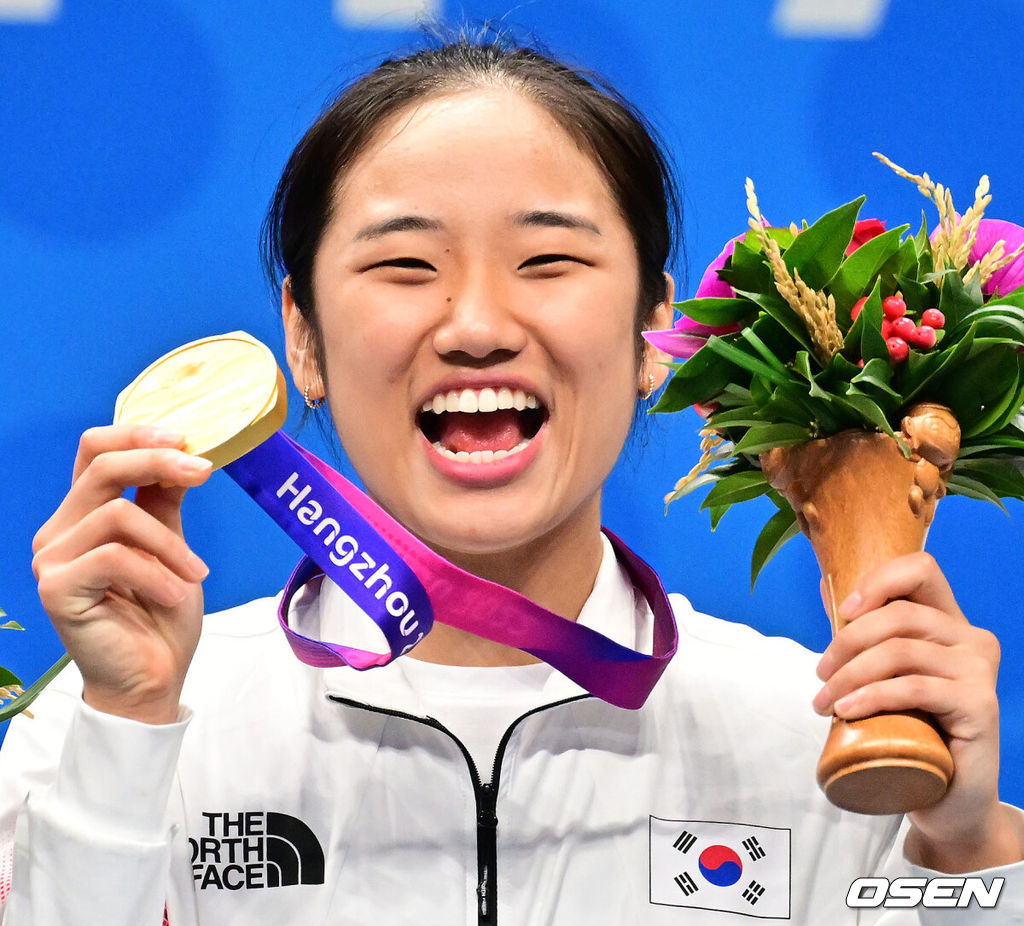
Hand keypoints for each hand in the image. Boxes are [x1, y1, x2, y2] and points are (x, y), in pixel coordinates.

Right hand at [32, 425, 212, 724]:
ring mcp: (53, 560)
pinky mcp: (56, 589)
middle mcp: (60, 531)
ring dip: (170, 545)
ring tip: (196, 575)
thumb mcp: (172, 546)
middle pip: (101, 467)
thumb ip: (165, 501)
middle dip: (158, 462)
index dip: (137, 434)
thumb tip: (184, 454)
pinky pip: (113, 558)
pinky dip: (155, 573)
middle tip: (204, 472)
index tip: (186, 438)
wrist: (154, 677)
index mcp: (84, 514)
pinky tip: (173, 593)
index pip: (95, 450)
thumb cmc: (161, 614)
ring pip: (117, 516)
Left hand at [813, 552, 1022, 870]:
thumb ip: (864, 633)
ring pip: (900, 652)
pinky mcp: (980, 705)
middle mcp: (973, 640)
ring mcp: (980, 671)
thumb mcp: (883, 675)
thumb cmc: (910, 730)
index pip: (920, 570)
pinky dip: (871, 697)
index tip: (843, 612)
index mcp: (951, 623)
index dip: (878, 581)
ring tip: (824, 703)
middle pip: (900, 615)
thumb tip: (827, 584)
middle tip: (820, 675)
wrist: (946, 797)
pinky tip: (846, 712)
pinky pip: (915, 688)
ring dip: (849, 675)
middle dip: (847, 642)